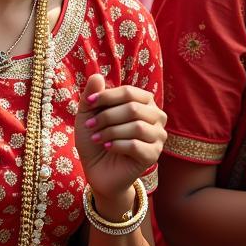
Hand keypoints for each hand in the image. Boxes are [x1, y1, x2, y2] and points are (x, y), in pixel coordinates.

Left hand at [74, 74, 166, 204]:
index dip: (107, 96)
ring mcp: (157, 136)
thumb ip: (92, 95)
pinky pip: (136, 146)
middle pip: (134, 108)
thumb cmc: (96, 138)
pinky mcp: (153, 155)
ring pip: (137, 127)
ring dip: (111, 131)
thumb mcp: (88, 114)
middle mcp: (156, 116)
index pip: (129, 92)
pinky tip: (107, 147)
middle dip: (107, 116)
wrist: (97, 170)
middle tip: (91, 125)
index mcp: (144, 102)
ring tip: (97, 138)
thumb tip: (96, 75)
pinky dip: (117, 145)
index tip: (89, 103)